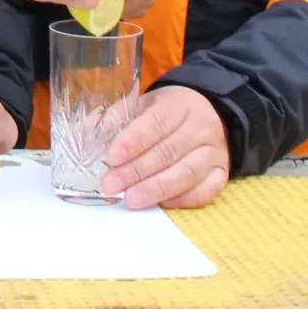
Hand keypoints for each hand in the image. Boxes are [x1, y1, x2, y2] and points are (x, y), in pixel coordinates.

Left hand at [102, 86, 229, 209]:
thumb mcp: (143, 105)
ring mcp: (214, 151)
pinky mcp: (222, 172)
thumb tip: (84, 133)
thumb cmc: (167, 112)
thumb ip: (116, 118)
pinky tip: (162, 204)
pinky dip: (185, 199)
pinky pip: (208, 189)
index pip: (156, 122)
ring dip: (157, 189)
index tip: (111, 157)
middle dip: (136, 171)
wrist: (211, 115)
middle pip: (168, 151)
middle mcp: (201, 127)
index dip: (133, 141)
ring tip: (131, 199)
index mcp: (178, 104)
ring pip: (187, 172)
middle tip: (111, 185)